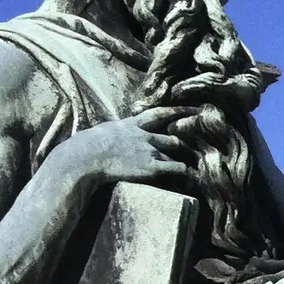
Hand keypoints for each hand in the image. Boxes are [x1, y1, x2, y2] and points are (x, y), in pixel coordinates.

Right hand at [59, 108, 193, 188]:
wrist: (86, 157)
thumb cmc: (85, 147)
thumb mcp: (101, 133)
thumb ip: (113, 133)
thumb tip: (108, 135)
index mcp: (130, 125)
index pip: (157, 114)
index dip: (176, 112)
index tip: (191, 109)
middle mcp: (144, 136)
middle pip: (170, 136)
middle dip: (182, 140)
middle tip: (197, 141)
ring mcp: (149, 151)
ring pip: (173, 151)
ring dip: (183, 156)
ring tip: (194, 161)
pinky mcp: (152, 166)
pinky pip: (175, 167)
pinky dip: (184, 170)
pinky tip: (190, 174)